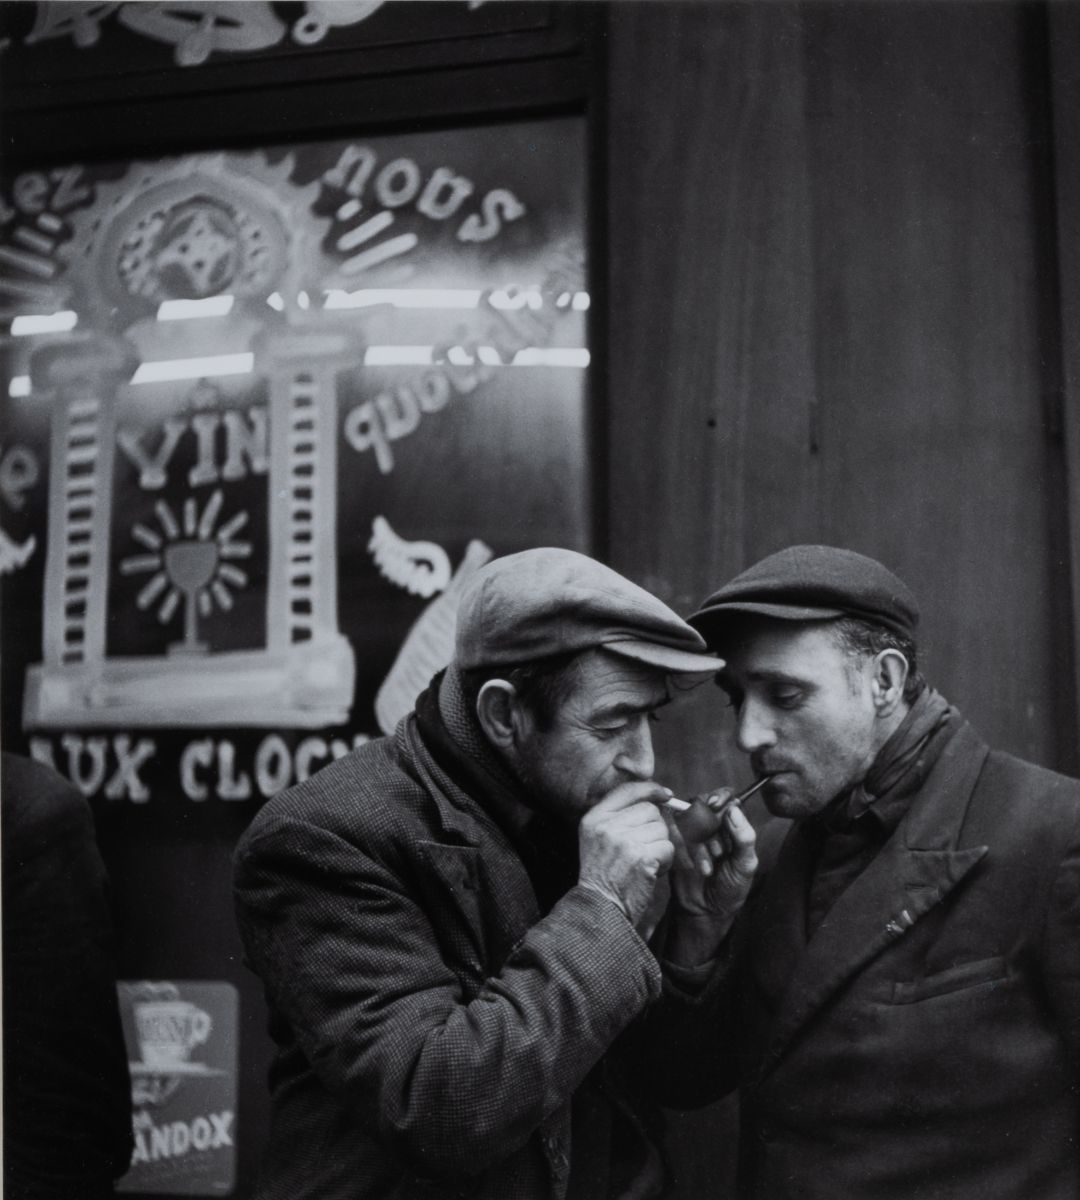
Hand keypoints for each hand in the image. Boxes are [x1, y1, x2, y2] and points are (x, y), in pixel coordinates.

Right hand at [578, 780, 674, 931]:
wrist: (600, 908)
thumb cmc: (604, 875)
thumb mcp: (599, 839)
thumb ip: (620, 817)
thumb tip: (659, 798)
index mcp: (593, 818)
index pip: (627, 790)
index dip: (650, 789)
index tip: (666, 795)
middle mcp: (606, 826)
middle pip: (650, 811)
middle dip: (655, 829)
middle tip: (644, 849)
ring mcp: (623, 840)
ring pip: (662, 829)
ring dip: (660, 846)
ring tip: (644, 863)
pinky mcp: (641, 856)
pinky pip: (668, 847)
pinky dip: (666, 861)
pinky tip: (651, 872)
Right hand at [665, 789, 757, 961]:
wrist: (706, 912)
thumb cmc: (730, 888)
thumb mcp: (745, 865)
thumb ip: (744, 837)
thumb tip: (734, 808)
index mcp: (732, 825)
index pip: (727, 797)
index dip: (720, 796)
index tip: (716, 804)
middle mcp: (711, 824)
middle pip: (703, 803)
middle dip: (710, 826)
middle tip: (717, 851)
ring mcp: (690, 833)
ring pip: (687, 819)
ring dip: (698, 844)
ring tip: (708, 868)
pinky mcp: (674, 843)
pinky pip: (672, 833)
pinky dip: (683, 850)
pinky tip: (692, 868)